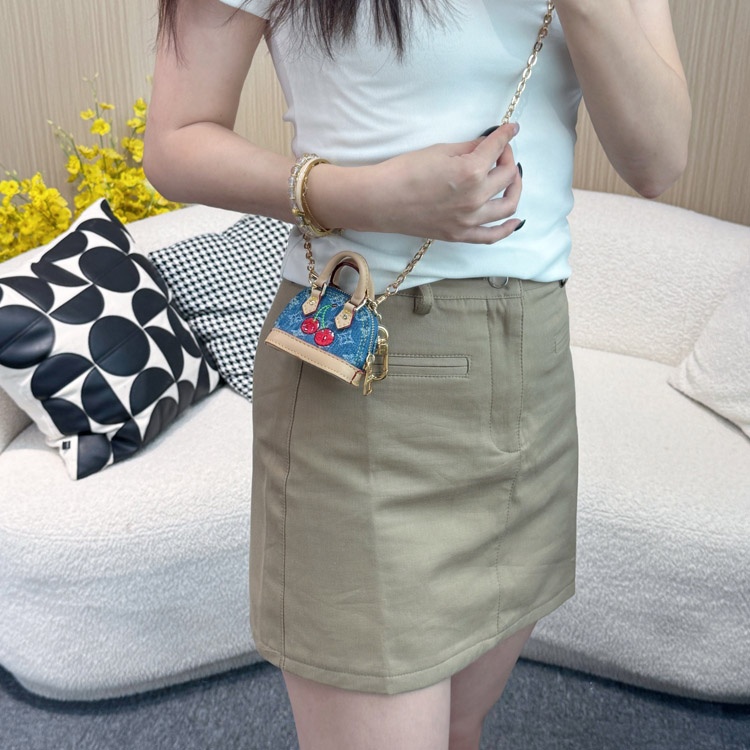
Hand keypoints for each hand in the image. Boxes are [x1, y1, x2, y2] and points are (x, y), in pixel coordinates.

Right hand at [366, 122, 522, 242]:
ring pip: (508, 205)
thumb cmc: (405, 171)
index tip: (511, 130)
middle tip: (501, 152)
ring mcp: (469, 219)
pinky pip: (492, 236)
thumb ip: (469, 148)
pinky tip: (516, 220)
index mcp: (471, 171)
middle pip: (508, 176)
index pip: (498, 149)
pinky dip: (507, 228)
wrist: (381, 200)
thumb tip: (487, 145)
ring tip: (510, 179)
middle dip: (508, 159)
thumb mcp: (440, 150)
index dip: (507, 135)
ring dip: (514, 188)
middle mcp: (476, 197)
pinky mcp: (460, 234)